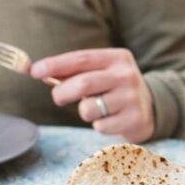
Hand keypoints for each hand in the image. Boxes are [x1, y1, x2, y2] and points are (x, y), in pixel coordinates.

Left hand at [31, 48, 153, 142]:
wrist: (150, 108)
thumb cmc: (113, 88)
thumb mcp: (100, 73)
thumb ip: (71, 72)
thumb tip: (36, 70)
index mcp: (117, 58)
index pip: (81, 58)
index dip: (55, 64)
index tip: (34, 71)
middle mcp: (126, 74)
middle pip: (83, 83)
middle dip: (62, 92)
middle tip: (58, 98)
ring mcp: (132, 97)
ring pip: (89, 108)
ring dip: (84, 111)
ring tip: (95, 109)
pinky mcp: (134, 118)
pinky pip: (100, 126)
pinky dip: (98, 125)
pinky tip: (110, 120)